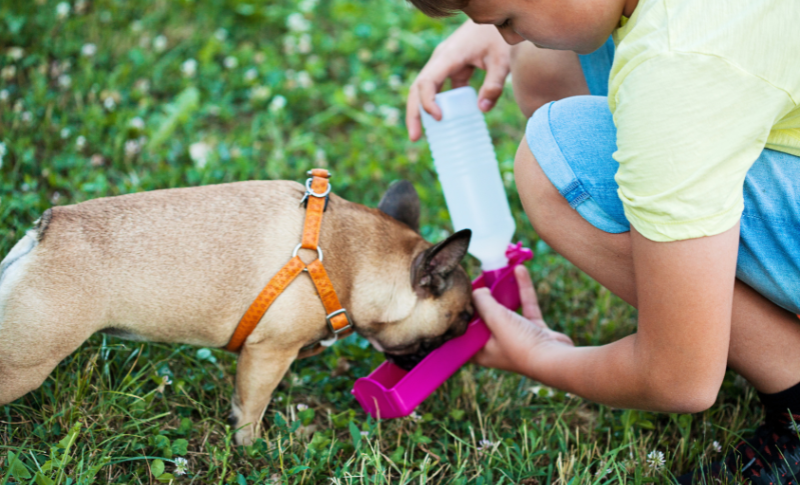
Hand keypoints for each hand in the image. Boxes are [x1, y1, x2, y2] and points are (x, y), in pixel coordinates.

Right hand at [406, 19, 511, 140]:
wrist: (496, 22)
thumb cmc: (498, 38)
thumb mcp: (501, 61)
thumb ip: (494, 85)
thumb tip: (482, 110)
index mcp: (448, 56)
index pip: (427, 81)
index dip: (428, 102)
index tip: (439, 118)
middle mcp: (440, 61)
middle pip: (417, 89)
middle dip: (414, 114)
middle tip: (415, 138)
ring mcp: (443, 65)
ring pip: (423, 90)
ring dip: (420, 112)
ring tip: (420, 136)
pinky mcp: (450, 69)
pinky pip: (437, 90)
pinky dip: (436, 106)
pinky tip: (440, 123)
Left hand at [472, 265, 572, 375]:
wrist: (556, 359)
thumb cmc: (521, 345)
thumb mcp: (495, 319)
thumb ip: (483, 303)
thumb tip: (476, 291)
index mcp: (482, 351)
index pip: (465, 333)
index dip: (461, 316)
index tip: (460, 297)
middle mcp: (497, 345)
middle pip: (485, 319)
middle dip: (482, 300)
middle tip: (477, 281)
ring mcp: (517, 337)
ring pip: (506, 310)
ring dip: (503, 291)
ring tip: (496, 273)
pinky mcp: (534, 330)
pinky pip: (525, 306)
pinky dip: (522, 289)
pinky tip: (519, 271)